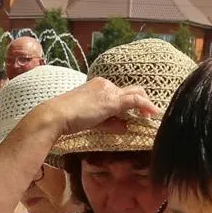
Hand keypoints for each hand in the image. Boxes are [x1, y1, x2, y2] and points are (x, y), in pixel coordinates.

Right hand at [31, 77, 159, 139]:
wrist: (57, 115)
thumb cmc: (67, 118)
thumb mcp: (92, 121)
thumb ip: (109, 123)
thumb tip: (124, 127)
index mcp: (98, 86)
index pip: (119, 92)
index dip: (129, 103)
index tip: (135, 113)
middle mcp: (105, 84)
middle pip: (131, 89)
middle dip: (142, 101)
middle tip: (148, 113)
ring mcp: (109, 91)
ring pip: (135, 93)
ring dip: (145, 105)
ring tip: (152, 115)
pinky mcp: (112, 100)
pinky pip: (135, 100)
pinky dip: (147, 106)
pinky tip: (154, 113)